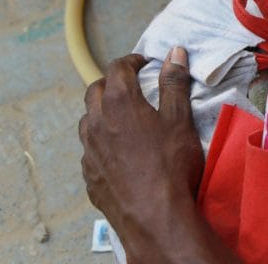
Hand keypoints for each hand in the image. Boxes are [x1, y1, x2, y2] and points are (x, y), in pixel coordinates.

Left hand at [79, 49, 203, 252]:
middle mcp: (97, 122)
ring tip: (122, 118)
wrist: (154, 215)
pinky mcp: (88, 174)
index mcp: (119, 102)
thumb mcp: (179, 119)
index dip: (131, 61)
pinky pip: (89, 148)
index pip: (118, 68)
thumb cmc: (170, 164)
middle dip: (112, 83)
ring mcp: (88, 150)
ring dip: (101, 112)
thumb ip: (174, 83)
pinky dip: (100, 141)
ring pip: (87, 120)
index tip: (144, 63)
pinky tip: (117, 151)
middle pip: (95, 90)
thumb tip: (175, 53)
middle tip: (131, 87)